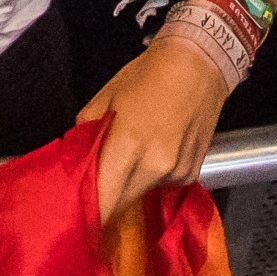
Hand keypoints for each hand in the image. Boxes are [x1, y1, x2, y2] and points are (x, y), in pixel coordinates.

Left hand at [82, 38, 228, 222]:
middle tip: (98, 184)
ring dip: (130, 184)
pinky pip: (163, 185)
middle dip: (107, 198)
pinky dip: (154, 176)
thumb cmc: (147, 75)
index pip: (103, 198)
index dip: (89, 209)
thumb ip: (88, 131)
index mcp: (128, 144)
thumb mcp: (107, 96)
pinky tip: (157, 150)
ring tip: (131, 156)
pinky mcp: (191, 174)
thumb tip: (79, 158)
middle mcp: (155, 166)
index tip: (78, 211)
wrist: (199, 65)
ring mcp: (176, 173)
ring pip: (142, 194)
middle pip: (121, 203)